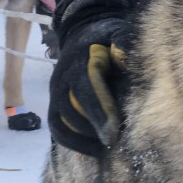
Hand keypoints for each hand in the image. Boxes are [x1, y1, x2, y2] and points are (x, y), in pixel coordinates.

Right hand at [48, 17, 132, 156]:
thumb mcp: (118, 32)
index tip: (115, 130)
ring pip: (61, 122)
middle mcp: (62, 79)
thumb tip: (128, 61)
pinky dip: (73, 143)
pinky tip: (94, 151)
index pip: (86, 88)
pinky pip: (58, 128)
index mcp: (79, 61)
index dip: (99, 110)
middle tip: (114, 143)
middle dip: (92, 128)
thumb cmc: (107, 36)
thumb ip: (124, 43)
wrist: (83, 32)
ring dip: (81, 139)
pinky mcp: (55, 104)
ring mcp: (56, 93)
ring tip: (105, 150)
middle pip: (71, 109)